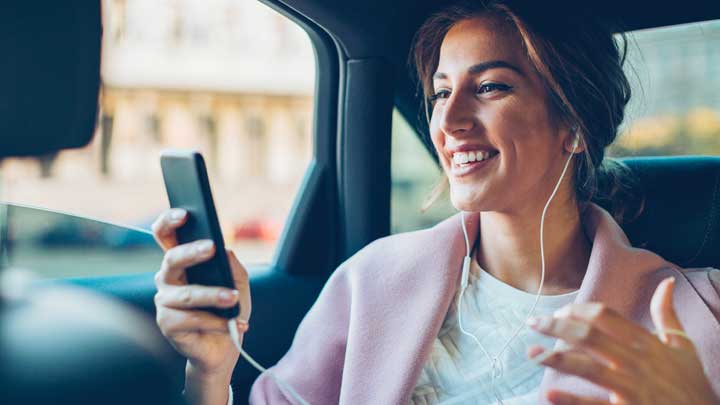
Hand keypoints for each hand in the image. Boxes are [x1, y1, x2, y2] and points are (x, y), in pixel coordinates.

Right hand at [152, 208, 251, 377]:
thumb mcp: (237, 283)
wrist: (225, 347)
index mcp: (181, 262)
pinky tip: (233, 323)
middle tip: (211, 247)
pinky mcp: (167, 324)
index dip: (169, 222)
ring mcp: (164, 302)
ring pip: (186, 293)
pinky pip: (191, 319)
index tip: (185, 214)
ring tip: (233, 298)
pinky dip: (215, 321)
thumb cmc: (227, 310)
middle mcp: (167, 278)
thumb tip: (225, 249)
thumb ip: (231, 265)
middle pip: (171, 259)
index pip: (166, 236)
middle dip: (192, 252)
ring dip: (212, 295)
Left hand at [527, 277, 718, 404]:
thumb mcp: (683, 346)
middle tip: (533, 323)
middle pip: (589, 337)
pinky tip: (548, 395)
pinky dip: (571, 401)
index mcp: (647, 344)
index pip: (605, 316)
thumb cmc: (692, 384)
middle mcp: (637, 362)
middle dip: (556, 327)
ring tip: (531, 352)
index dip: (577, 310)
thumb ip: (667, 314)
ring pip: (587, 368)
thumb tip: (667, 282)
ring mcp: (632, 388)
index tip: (558, 312)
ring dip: (555, 359)